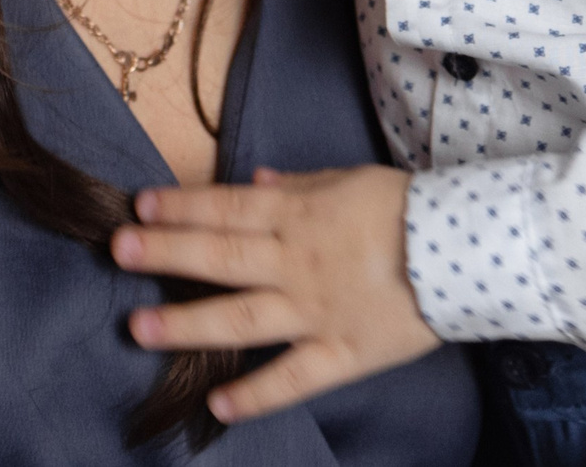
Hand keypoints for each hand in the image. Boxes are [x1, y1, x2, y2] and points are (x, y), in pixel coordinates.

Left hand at [110, 164, 442, 423]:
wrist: (467, 249)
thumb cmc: (408, 208)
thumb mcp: (351, 179)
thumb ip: (300, 185)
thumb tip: (255, 182)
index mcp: (300, 214)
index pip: (229, 207)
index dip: (182, 206)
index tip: (140, 206)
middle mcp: (297, 262)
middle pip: (222, 255)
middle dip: (166, 253)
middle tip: (118, 251)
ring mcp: (316, 310)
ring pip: (243, 318)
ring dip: (188, 323)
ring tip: (139, 328)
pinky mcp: (342, 352)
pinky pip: (293, 377)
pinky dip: (256, 394)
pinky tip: (218, 406)